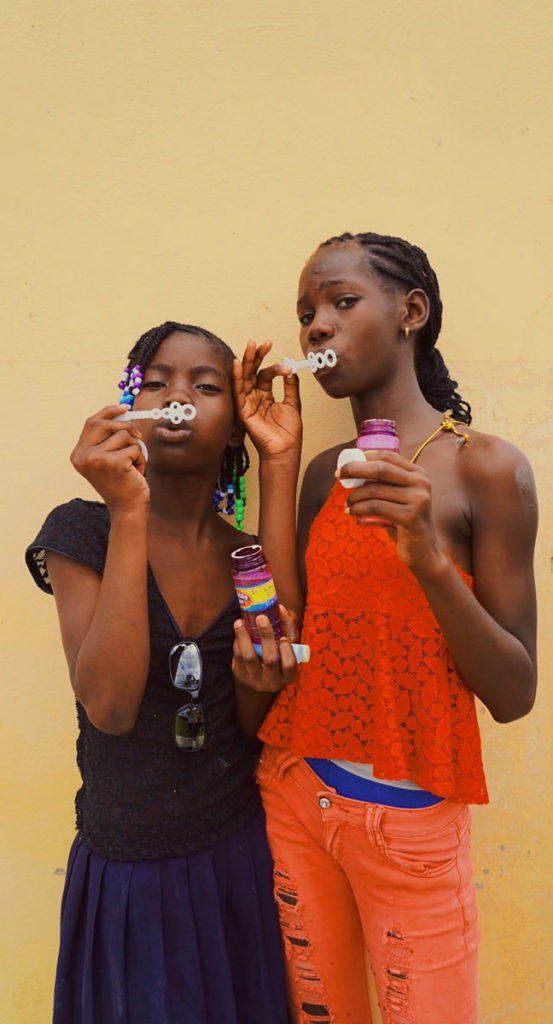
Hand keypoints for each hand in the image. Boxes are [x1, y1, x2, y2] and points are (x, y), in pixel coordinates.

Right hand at [71, 405, 148, 512]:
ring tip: (134, 464)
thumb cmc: (121, 483)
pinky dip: (140, 459)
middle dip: (126, 427)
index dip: (109, 412)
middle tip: (138, 437)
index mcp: (78, 454)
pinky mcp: (113, 463)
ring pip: (124, 435)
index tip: (124, 407)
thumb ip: (109, 438)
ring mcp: (96, 459)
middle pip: (105, 424)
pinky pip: (134, 448)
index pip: (91, 422)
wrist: (127, 509)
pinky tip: (136, 472)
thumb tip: (122, 412)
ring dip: (135, 448)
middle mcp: (83, 456)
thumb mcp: (108, 459)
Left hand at [232, 605, 298, 691]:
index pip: (290, 666)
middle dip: (266, 637)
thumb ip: (288, 625)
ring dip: (244, 637)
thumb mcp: (288, 642)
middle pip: (270, 660)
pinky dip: (238, 641)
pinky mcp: (241, 675)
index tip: (283, 638)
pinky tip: (239, 629)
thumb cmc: (279, 652)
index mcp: (288, 675)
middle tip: (261, 618)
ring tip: (240, 622)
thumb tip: (280, 608)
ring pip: (249, 658)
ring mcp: (255, 680)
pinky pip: (238, 657)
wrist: (260, 673)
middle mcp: (272, 681)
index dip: (287, 652)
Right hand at [233, 340, 301, 459]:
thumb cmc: (288, 432)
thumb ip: (291, 386)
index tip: (288, 366)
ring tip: (251, 345)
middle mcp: (254, 397)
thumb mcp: (293, 404)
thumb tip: (292, 368)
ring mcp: (247, 403)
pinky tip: (239, 363)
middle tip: (263, 343)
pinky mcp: (242, 410)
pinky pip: (238, 391)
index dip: (276, 367)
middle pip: (252, 372)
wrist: (285, 450)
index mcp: (265, 395)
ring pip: (244, 378)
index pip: (266, 375)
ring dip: (247, 361)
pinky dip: (238, 376)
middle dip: (257, 357)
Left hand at [338, 451, 445, 573]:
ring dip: (354, 496)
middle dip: (354, 469)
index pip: (387, 456)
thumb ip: (384, 484)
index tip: (344, 464)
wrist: (423, 551)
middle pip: (380, 468)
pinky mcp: (411, 516)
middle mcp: (421, 483)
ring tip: (347, 504)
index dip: (363, 457)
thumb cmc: (403, 523)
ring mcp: (418, 499)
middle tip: (337, 475)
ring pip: (374, 490)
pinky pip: (375, 507)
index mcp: (418, 474)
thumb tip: (351, 469)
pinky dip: (358, 508)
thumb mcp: (397, 499)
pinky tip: (351, 512)